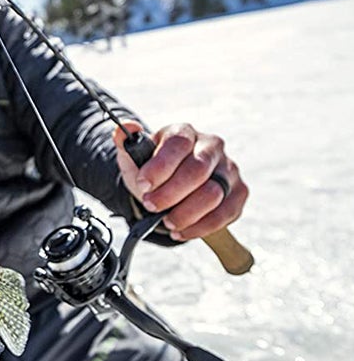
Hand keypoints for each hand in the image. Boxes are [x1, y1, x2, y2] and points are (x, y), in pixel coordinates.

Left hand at [113, 121, 247, 240]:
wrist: (167, 185)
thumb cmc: (152, 169)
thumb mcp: (133, 156)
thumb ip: (126, 142)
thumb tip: (123, 129)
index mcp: (184, 133)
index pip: (178, 144)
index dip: (160, 167)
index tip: (143, 185)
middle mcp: (211, 146)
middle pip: (197, 170)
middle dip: (170, 193)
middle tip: (150, 205)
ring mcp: (228, 169)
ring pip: (213, 194)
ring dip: (185, 213)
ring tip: (166, 222)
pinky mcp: (238, 192)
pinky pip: (225, 214)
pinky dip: (200, 227)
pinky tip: (182, 231)